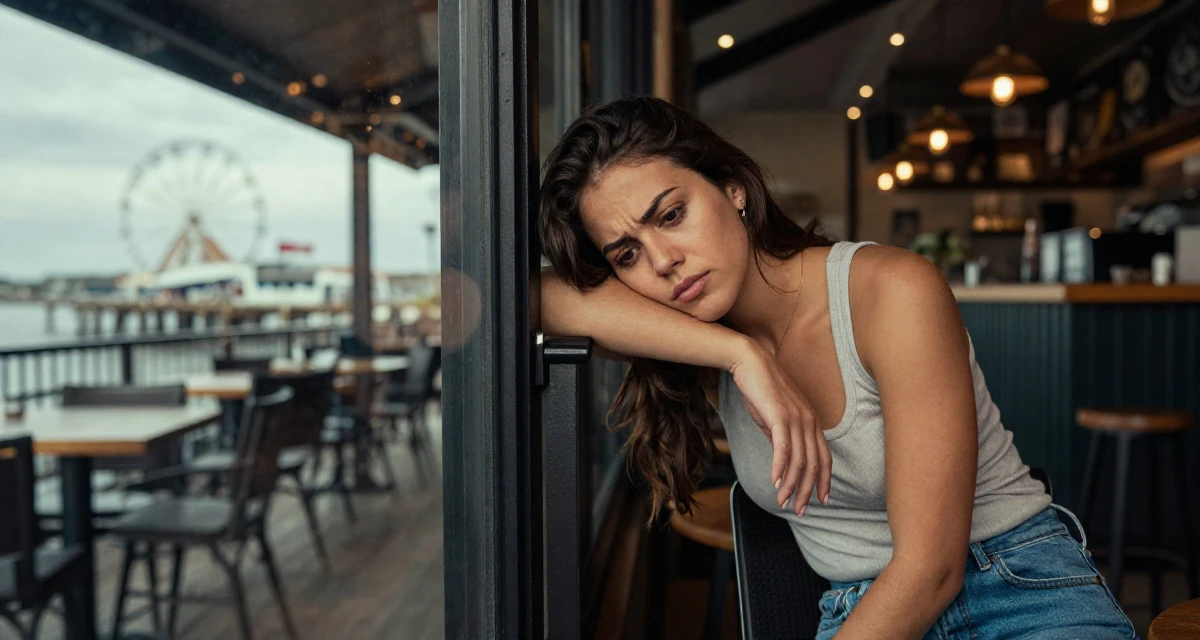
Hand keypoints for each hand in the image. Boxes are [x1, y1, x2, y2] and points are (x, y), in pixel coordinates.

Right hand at [727, 339, 831, 514]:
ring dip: (791, 486)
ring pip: (799, 461)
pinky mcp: (780, 416)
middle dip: (808, 491)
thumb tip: (782, 461)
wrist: (751, 362)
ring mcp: (796, 419)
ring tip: (782, 503)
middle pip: (814, 464)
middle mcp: (809, 422)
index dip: (825, 481)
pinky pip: (783, 449)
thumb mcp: (774, 418)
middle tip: (800, 511)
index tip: (821, 500)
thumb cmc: (761, 389)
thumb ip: (781, 438)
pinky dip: (780, 469)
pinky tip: (775, 483)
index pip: (824, 458)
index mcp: (812, 422)